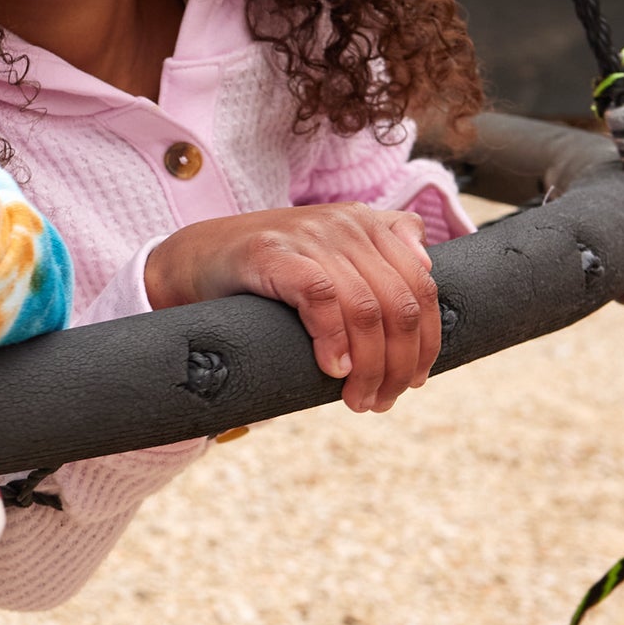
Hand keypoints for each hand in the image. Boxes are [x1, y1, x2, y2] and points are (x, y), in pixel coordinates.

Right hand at [142, 204, 440, 412]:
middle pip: (399, 303)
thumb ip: (377, 257)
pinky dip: (333, 340)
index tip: (413, 381)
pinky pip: (322, 298)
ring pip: (367, 309)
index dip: (427, 341)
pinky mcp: (273, 252)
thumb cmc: (268, 270)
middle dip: (398, 363)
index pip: (422, 287)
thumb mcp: (329, 258)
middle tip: (381, 401)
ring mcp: (309, 235)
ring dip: (370, 366)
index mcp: (368, 224)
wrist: (195, 259)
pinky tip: (332, 370)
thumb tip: (429, 268)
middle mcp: (346, 223)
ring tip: (358, 400)